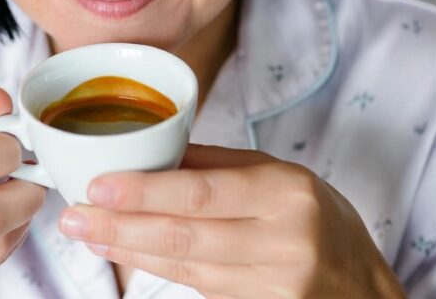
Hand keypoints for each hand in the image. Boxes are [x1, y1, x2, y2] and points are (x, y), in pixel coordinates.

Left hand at [58, 144, 404, 298]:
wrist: (363, 287)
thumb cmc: (319, 219)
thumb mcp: (280, 176)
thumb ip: (216, 165)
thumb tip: (149, 150)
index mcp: (284, 191)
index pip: (201, 192)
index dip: (144, 192)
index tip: (97, 187)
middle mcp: (281, 240)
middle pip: (185, 236)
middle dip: (120, 227)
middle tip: (73, 217)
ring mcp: (272, 284)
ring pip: (184, 266)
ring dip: (128, 250)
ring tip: (87, 234)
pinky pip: (197, 286)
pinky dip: (156, 269)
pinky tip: (125, 253)